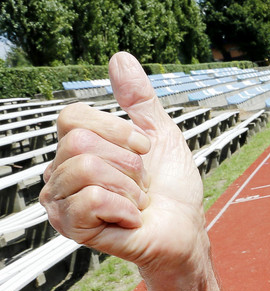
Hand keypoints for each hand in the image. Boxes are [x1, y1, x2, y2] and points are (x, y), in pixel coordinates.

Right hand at [40, 52, 206, 276]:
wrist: (186, 231)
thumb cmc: (172, 189)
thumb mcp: (160, 134)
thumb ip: (138, 99)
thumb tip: (120, 57)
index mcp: (75, 149)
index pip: (72, 117)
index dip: (117, 130)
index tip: (144, 150)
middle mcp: (60, 173)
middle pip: (80, 143)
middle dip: (128, 163)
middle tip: (141, 184)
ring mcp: (62, 202)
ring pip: (87, 169)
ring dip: (129, 187)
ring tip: (136, 202)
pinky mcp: (73, 228)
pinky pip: (91, 199)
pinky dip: (124, 208)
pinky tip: (131, 219)